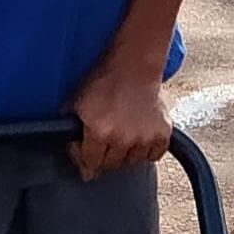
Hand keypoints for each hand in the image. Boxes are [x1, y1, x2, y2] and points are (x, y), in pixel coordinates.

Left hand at [67, 60, 171, 175]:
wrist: (134, 67)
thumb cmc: (105, 82)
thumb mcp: (76, 104)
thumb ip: (71, 133)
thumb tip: (82, 167)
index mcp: (100, 131)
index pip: (90, 163)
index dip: (84, 156)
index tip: (85, 147)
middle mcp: (123, 138)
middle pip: (111, 165)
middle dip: (104, 155)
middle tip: (105, 137)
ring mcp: (144, 138)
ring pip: (132, 162)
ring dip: (125, 154)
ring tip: (122, 134)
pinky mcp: (162, 134)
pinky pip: (154, 156)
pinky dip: (147, 151)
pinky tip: (139, 136)